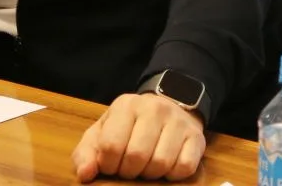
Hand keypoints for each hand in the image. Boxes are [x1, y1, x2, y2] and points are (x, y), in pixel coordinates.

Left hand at [72, 93, 205, 181]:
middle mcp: (153, 109)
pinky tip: (165, 168)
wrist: (168, 109)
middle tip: (129, 170)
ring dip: (150, 175)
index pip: (111, 145)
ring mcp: (178, 122)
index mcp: (126, 105)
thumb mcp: (102, 133)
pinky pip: (184, 168)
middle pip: (137, 156)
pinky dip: (172, 176)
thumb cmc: (130, 126)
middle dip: (129, 172)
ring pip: (161, 163)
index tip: (111, 166)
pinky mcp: (196, 138)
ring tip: (146, 168)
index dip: (108, 165)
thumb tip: (85, 175)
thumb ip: (86, 153)